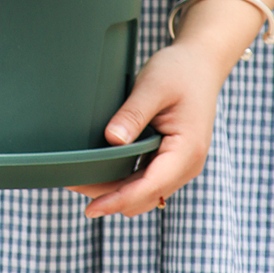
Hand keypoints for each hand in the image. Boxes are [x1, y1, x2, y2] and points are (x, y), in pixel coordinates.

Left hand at [66, 39, 222, 216]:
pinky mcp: (172, 159)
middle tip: (73, 183)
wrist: (201, 63)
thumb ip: (133, 114)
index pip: (150, 187)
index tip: (91, 208)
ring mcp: (181, 164)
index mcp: (187, 150)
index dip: (118, 200)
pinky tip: (101, 170)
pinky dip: (125, 181)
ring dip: (116, 191)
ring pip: (145, 192)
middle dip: (111, 197)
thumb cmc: (179, 71)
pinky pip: (146, 179)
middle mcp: (187, 164)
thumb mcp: (153, 86)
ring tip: (81, 179)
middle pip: (144, 196)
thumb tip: (111, 139)